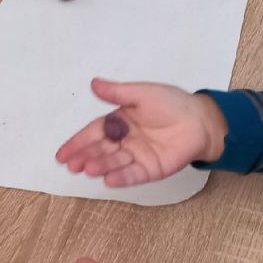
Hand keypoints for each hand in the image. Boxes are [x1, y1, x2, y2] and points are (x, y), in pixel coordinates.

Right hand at [55, 78, 226, 186]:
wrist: (200, 120)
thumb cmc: (171, 103)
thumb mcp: (141, 93)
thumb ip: (117, 93)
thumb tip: (94, 83)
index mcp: (120, 121)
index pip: (94, 133)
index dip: (78, 143)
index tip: (62, 154)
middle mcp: (125, 141)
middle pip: (101, 150)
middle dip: (86, 157)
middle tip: (72, 165)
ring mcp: (137, 157)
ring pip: (114, 163)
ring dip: (101, 166)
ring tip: (89, 169)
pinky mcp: (151, 170)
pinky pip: (133, 175)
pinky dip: (120, 177)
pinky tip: (108, 179)